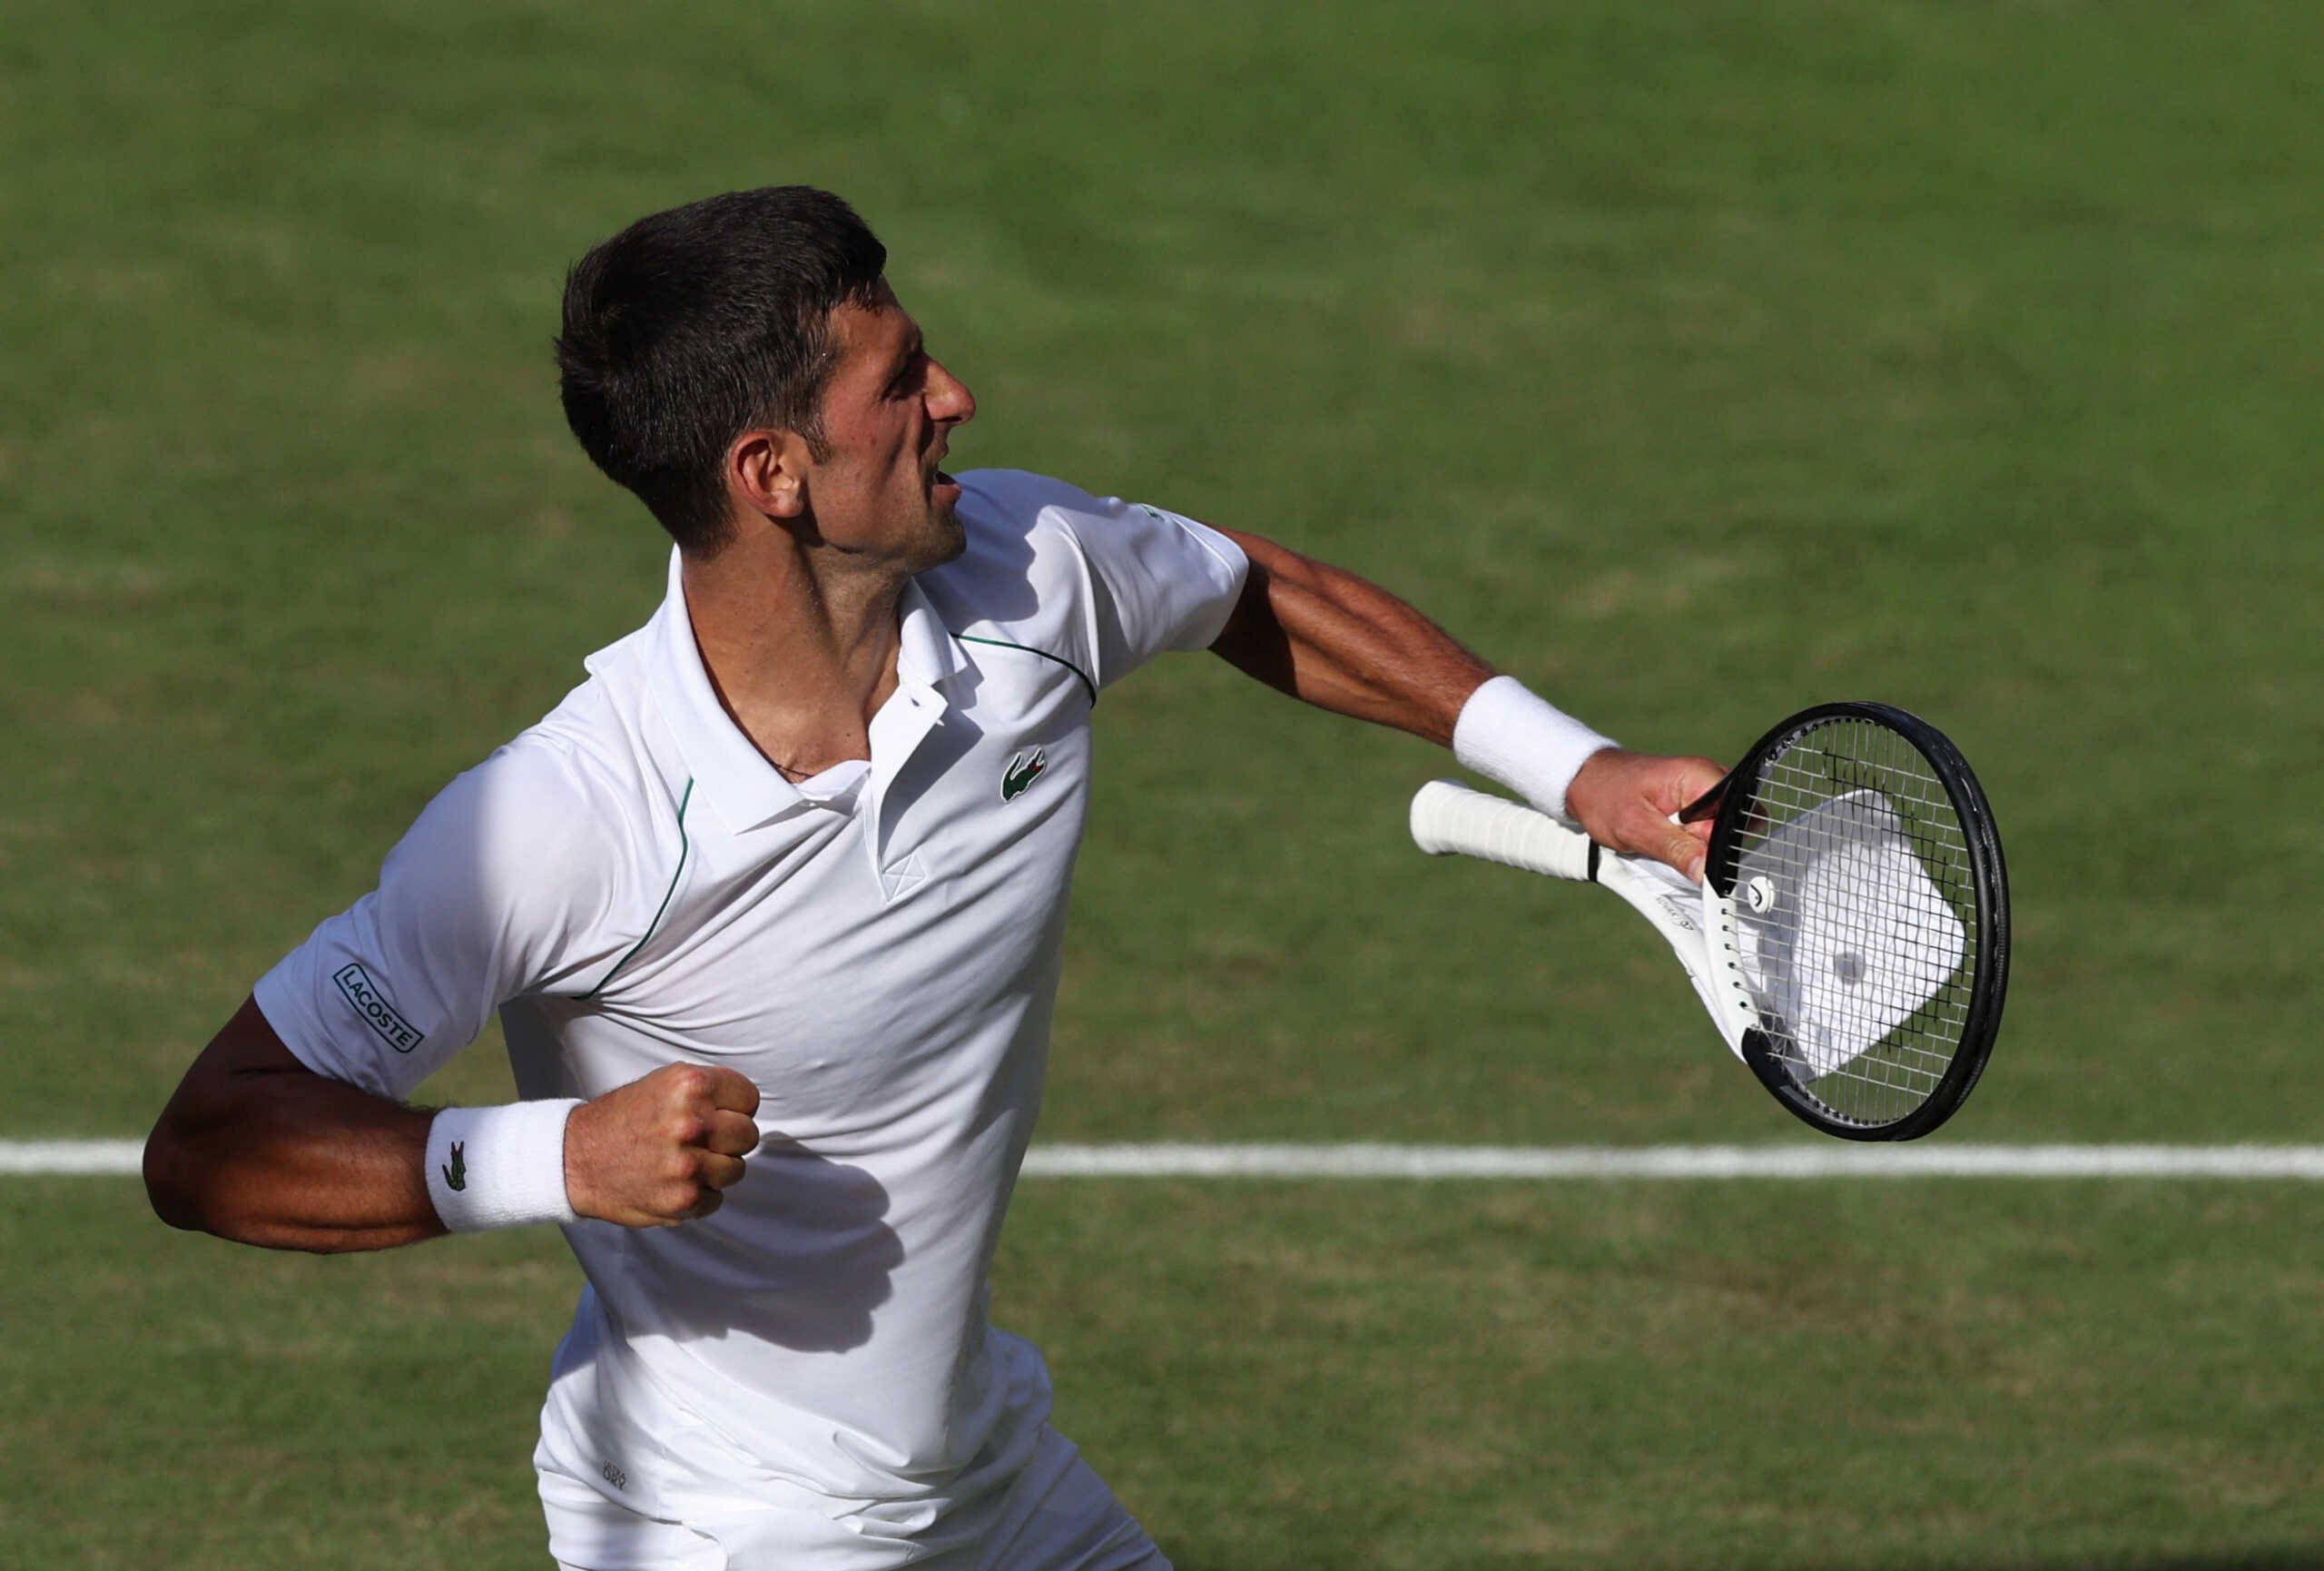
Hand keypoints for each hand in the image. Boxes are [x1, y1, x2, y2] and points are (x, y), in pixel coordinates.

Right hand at [563, 1063, 762, 1226]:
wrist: (574, 1159)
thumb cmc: (624, 1118)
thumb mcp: (663, 1083)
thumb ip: (708, 1090)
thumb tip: (748, 1108)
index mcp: (690, 1085)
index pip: (749, 1098)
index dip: (735, 1107)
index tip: (718, 1113)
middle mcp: (692, 1122)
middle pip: (748, 1135)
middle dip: (730, 1139)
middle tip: (702, 1141)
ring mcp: (688, 1164)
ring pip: (736, 1169)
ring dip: (716, 1169)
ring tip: (684, 1162)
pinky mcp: (683, 1200)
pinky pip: (716, 1199)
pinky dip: (699, 1196)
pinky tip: (673, 1183)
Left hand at [1565, 747, 1726, 882]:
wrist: (1584, 782)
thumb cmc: (1605, 796)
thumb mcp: (1637, 829)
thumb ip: (1677, 850)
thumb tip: (1710, 875)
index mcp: (1701, 777)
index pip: (1741, 814)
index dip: (1725, 843)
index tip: (1702, 860)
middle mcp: (1709, 782)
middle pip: (1736, 827)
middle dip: (1711, 849)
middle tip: (1677, 851)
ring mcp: (1702, 796)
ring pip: (1720, 835)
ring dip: (1697, 849)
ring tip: (1665, 844)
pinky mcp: (1693, 809)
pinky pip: (1704, 834)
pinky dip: (1689, 846)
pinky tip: (1667, 844)